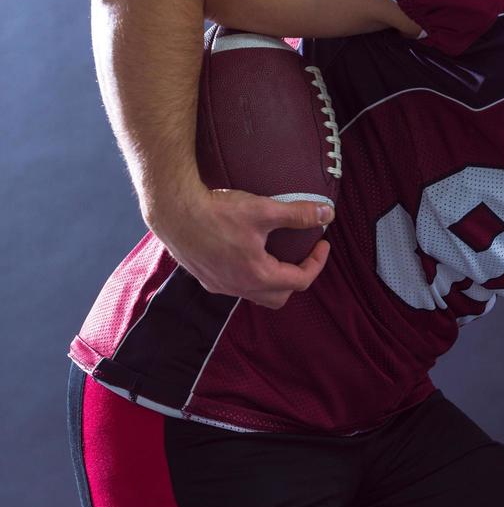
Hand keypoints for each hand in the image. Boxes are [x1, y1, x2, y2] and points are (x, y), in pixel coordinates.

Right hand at [147, 183, 333, 309]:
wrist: (173, 211)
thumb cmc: (217, 212)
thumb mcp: (264, 210)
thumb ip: (299, 215)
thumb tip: (327, 214)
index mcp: (258, 276)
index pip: (300, 280)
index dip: (317, 262)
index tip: (322, 243)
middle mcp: (239, 287)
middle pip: (279, 296)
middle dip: (296, 277)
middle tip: (302, 254)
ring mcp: (220, 286)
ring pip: (256, 293)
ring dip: (272, 279)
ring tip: (278, 254)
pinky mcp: (205, 278)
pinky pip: (236, 286)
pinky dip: (251, 276)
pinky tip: (249, 253)